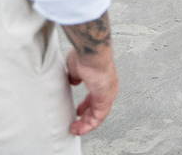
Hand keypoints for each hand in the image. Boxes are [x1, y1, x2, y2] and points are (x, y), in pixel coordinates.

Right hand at [63, 12, 116, 135]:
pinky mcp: (106, 99)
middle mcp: (107, 87)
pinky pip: (98, 117)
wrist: (92, 52)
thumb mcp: (76, 68)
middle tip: (76, 123)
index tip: (78, 110)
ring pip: (98, 115)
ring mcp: (108, 93)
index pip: (94, 96)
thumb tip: (73, 80)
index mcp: (100, 79)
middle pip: (97, 107)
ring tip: (75, 130)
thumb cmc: (85, 56)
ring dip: (86, 124)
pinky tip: (79, 129)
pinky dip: (88, 125)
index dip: (86, 105)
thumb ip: (75, 75)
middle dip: (86, 116)